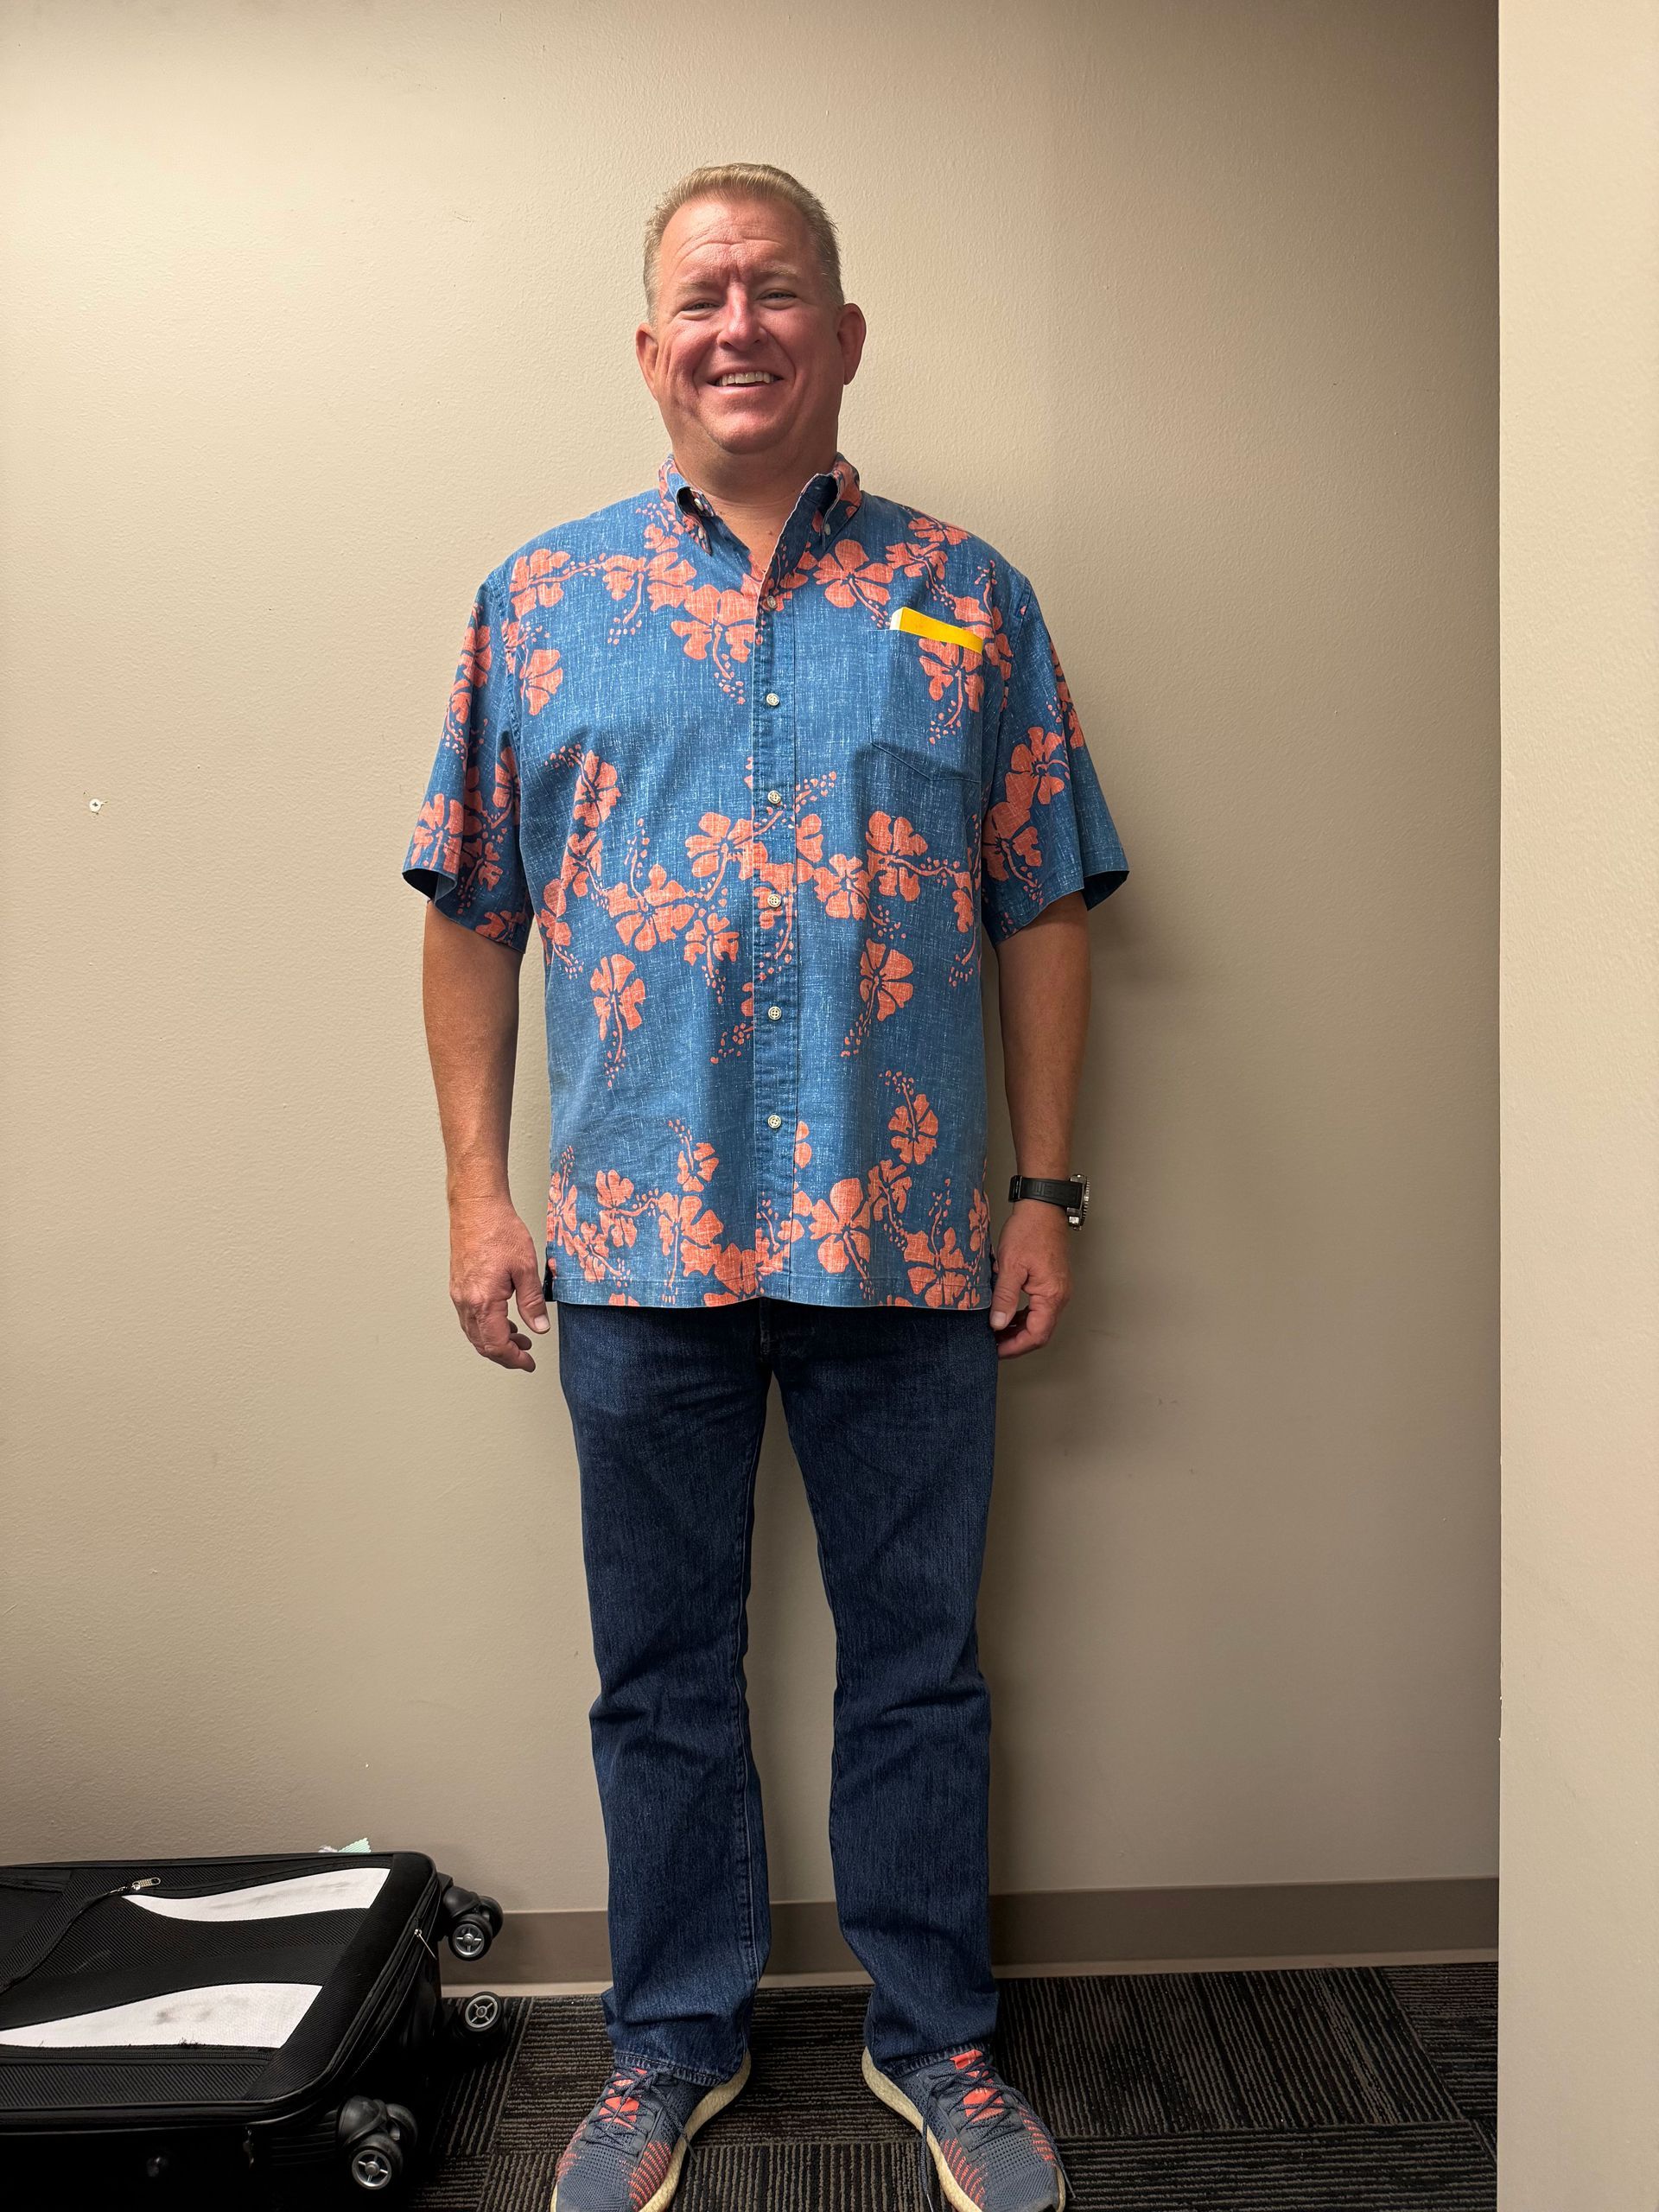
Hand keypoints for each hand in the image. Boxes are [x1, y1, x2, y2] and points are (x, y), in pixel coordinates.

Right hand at [448, 1194, 549, 1370]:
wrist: (477, 1207)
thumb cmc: (499, 1231)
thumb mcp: (526, 1268)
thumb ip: (532, 1302)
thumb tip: (539, 1328)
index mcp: (483, 1301)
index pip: (496, 1345)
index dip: (513, 1359)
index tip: (528, 1363)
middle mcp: (466, 1301)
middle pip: (482, 1344)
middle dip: (505, 1354)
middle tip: (525, 1355)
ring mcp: (459, 1294)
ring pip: (474, 1332)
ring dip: (495, 1341)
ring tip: (519, 1337)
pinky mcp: (458, 1286)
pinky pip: (469, 1317)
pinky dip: (486, 1326)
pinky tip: (503, 1319)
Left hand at [988, 1201, 1071, 1357]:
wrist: (1042, 1207)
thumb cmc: (1029, 1230)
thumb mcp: (1010, 1265)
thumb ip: (1004, 1297)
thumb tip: (998, 1324)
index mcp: (1052, 1295)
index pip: (1036, 1335)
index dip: (1015, 1347)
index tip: (995, 1350)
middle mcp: (1060, 1296)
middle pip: (1040, 1332)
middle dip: (1016, 1342)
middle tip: (992, 1344)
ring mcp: (1058, 1289)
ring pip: (1040, 1321)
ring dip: (1019, 1330)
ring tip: (996, 1332)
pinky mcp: (1052, 1282)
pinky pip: (1040, 1308)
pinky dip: (1023, 1316)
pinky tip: (1007, 1314)